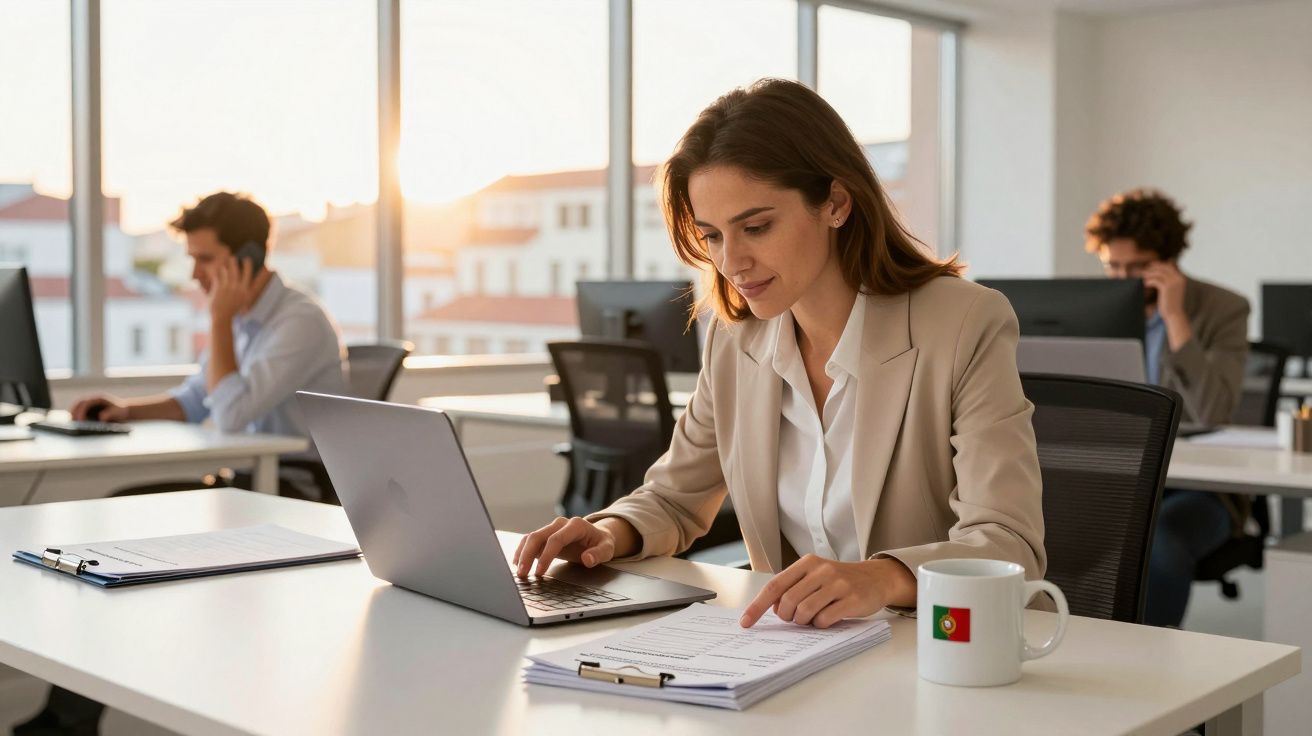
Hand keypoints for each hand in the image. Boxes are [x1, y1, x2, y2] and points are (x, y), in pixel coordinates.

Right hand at [70, 394, 128, 421]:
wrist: (124, 411)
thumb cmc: (121, 411)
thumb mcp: (119, 412)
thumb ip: (111, 414)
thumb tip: (101, 418)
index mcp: (98, 398)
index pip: (85, 403)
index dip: (80, 411)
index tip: (79, 420)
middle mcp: (92, 400)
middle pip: (78, 405)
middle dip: (73, 414)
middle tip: (71, 424)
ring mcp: (89, 405)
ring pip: (76, 409)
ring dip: (73, 416)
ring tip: (71, 426)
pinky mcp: (88, 411)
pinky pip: (79, 414)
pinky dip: (76, 419)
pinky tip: (76, 427)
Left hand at [208, 255, 256, 322]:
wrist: (222, 317)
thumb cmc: (232, 310)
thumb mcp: (243, 301)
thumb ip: (244, 291)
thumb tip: (246, 283)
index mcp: (245, 291)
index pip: (248, 275)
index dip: (248, 266)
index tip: (247, 259)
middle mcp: (238, 288)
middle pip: (237, 271)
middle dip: (235, 263)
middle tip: (233, 257)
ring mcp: (228, 288)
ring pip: (227, 272)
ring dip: (226, 266)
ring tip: (224, 263)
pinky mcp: (219, 288)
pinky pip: (218, 276)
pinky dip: (217, 272)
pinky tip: (216, 270)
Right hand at [513, 516, 616, 577]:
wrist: (598, 537)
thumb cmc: (602, 543)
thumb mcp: (607, 549)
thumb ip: (598, 554)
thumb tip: (587, 559)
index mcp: (576, 525)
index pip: (556, 539)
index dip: (546, 555)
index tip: (540, 571)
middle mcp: (561, 524)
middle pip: (539, 536)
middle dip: (528, 554)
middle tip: (523, 573)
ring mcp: (552, 528)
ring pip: (532, 537)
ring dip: (522, 553)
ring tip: (518, 571)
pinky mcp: (546, 535)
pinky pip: (530, 541)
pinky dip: (522, 550)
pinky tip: (517, 563)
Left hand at [740, 555, 914, 628]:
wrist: (876, 578)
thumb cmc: (839, 581)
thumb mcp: (815, 576)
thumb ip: (793, 587)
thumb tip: (771, 608)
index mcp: (807, 563)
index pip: (774, 586)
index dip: (757, 606)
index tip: (746, 623)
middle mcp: (821, 570)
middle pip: (788, 602)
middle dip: (787, 617)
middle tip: (796, 618)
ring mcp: (837, 584)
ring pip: (805, 612)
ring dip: (804, 622)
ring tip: (813, 618)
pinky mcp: (851, 599)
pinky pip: (825, 619)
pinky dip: (821, 624)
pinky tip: (828, 619)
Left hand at [1142, 261, 1185, 320]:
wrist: (1174, 314)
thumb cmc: (1170, 303)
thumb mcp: (1171, 291)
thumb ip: (1167, 282)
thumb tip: (1157, 277)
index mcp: (1181, 278)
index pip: (1169, 266)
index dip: (1158, 265)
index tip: (1149, 267)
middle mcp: (1179, 278)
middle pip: (1164, 267)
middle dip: (1153, 268)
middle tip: (1144, 271)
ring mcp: (1173, 282)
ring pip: (1158, 273)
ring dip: (1149, 274)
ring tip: (1142, 278)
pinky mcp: (1167, 288)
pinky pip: (1155, 280)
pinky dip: (1149, 281)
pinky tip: (1144, 284)